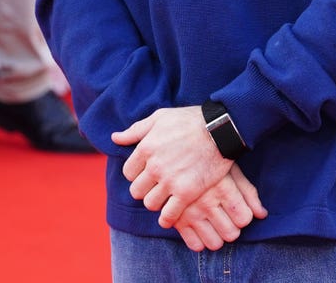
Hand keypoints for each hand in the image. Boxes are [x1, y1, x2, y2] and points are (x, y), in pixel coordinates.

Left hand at [112, 106, 232, 227]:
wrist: (219, 129)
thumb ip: (136, 130)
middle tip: (155, 186)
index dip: (136, 173)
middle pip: (136, 191)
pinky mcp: (187, 193)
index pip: (128, 172)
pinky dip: (167, 218)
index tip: (146, 172)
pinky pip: (168, 215)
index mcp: (146, 147)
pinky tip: (170, 214)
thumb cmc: (189, 120)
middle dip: (144, 189)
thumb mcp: (160, 117)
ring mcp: (170, 181)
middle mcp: (155, 166)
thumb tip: (115, 138)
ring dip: (156, 202)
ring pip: (150, 203)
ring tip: (164, 197)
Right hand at [174, 164, 266, 251]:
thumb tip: (262, 215)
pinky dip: (200, 241)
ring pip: (214, 243)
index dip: (245, 216)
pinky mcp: (176, 220)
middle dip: (233, 228)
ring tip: (215, 223)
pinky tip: (201, 227)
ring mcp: (190, 212)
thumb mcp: (229, 168)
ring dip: (218, 236)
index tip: (239, 209)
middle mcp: (206, 202)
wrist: (174, 147)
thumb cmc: (208, 157)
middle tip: (227, 217)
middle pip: (231, 233)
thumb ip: (247, 191)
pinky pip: (194, 245)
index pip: (244, 218)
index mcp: (222, 187)